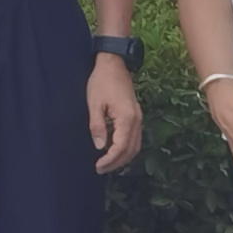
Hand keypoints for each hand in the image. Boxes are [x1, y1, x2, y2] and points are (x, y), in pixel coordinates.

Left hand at [86, 55, 142, 174]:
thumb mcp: (94, 103)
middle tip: (101, 169)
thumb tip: (99, 146)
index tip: (98, 166)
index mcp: (127, 118)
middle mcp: (137, 120)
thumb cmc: (101, 81)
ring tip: (108, 164)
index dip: (110, 160)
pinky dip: (127, 148)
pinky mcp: (136, 115)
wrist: (113, 64)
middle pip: (131, 149)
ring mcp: (139, 118)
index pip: (121, 147)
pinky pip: (135, 137)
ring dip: (123, 157)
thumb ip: (97, 126)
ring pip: (136, 145)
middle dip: (117, 162)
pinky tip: (116, 151)